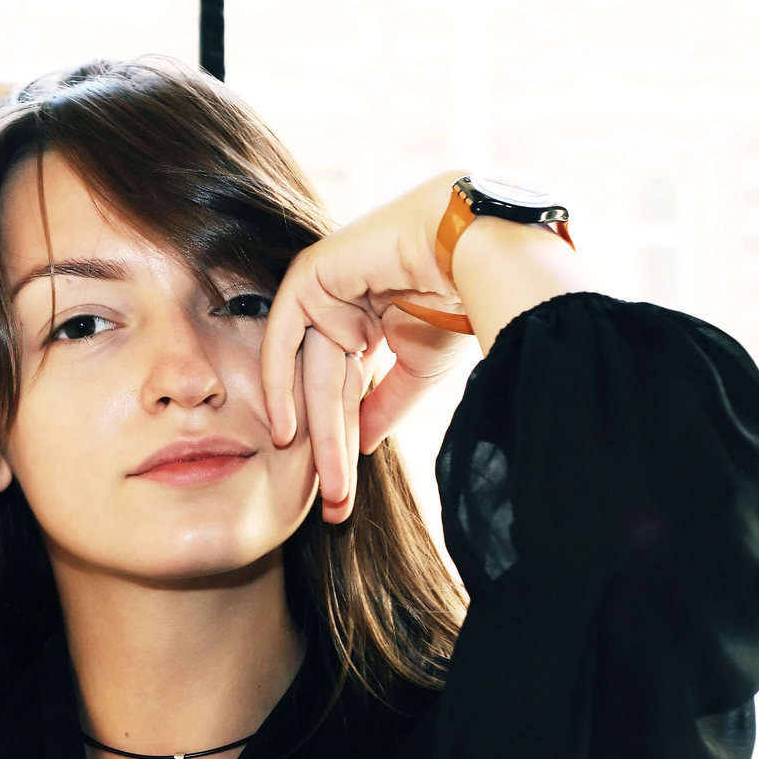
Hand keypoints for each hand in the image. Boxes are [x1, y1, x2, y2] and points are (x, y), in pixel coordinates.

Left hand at [262, 172, 479, 522]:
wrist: (477, 251)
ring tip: (328, 488)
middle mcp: (339, 309)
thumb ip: (383, 405)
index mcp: (364, 324)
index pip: (343, 394)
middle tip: (334, 507)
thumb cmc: (460, 298)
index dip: (343, 447)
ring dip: (319, 435)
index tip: (344, 498)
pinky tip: (287, 432)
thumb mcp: (419, 368)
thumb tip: (358, 446)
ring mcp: (322, 292)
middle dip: (330, 453)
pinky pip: (282, 339)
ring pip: (310, 376)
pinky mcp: (308, 278)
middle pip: (325, 393)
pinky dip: (280, 385)